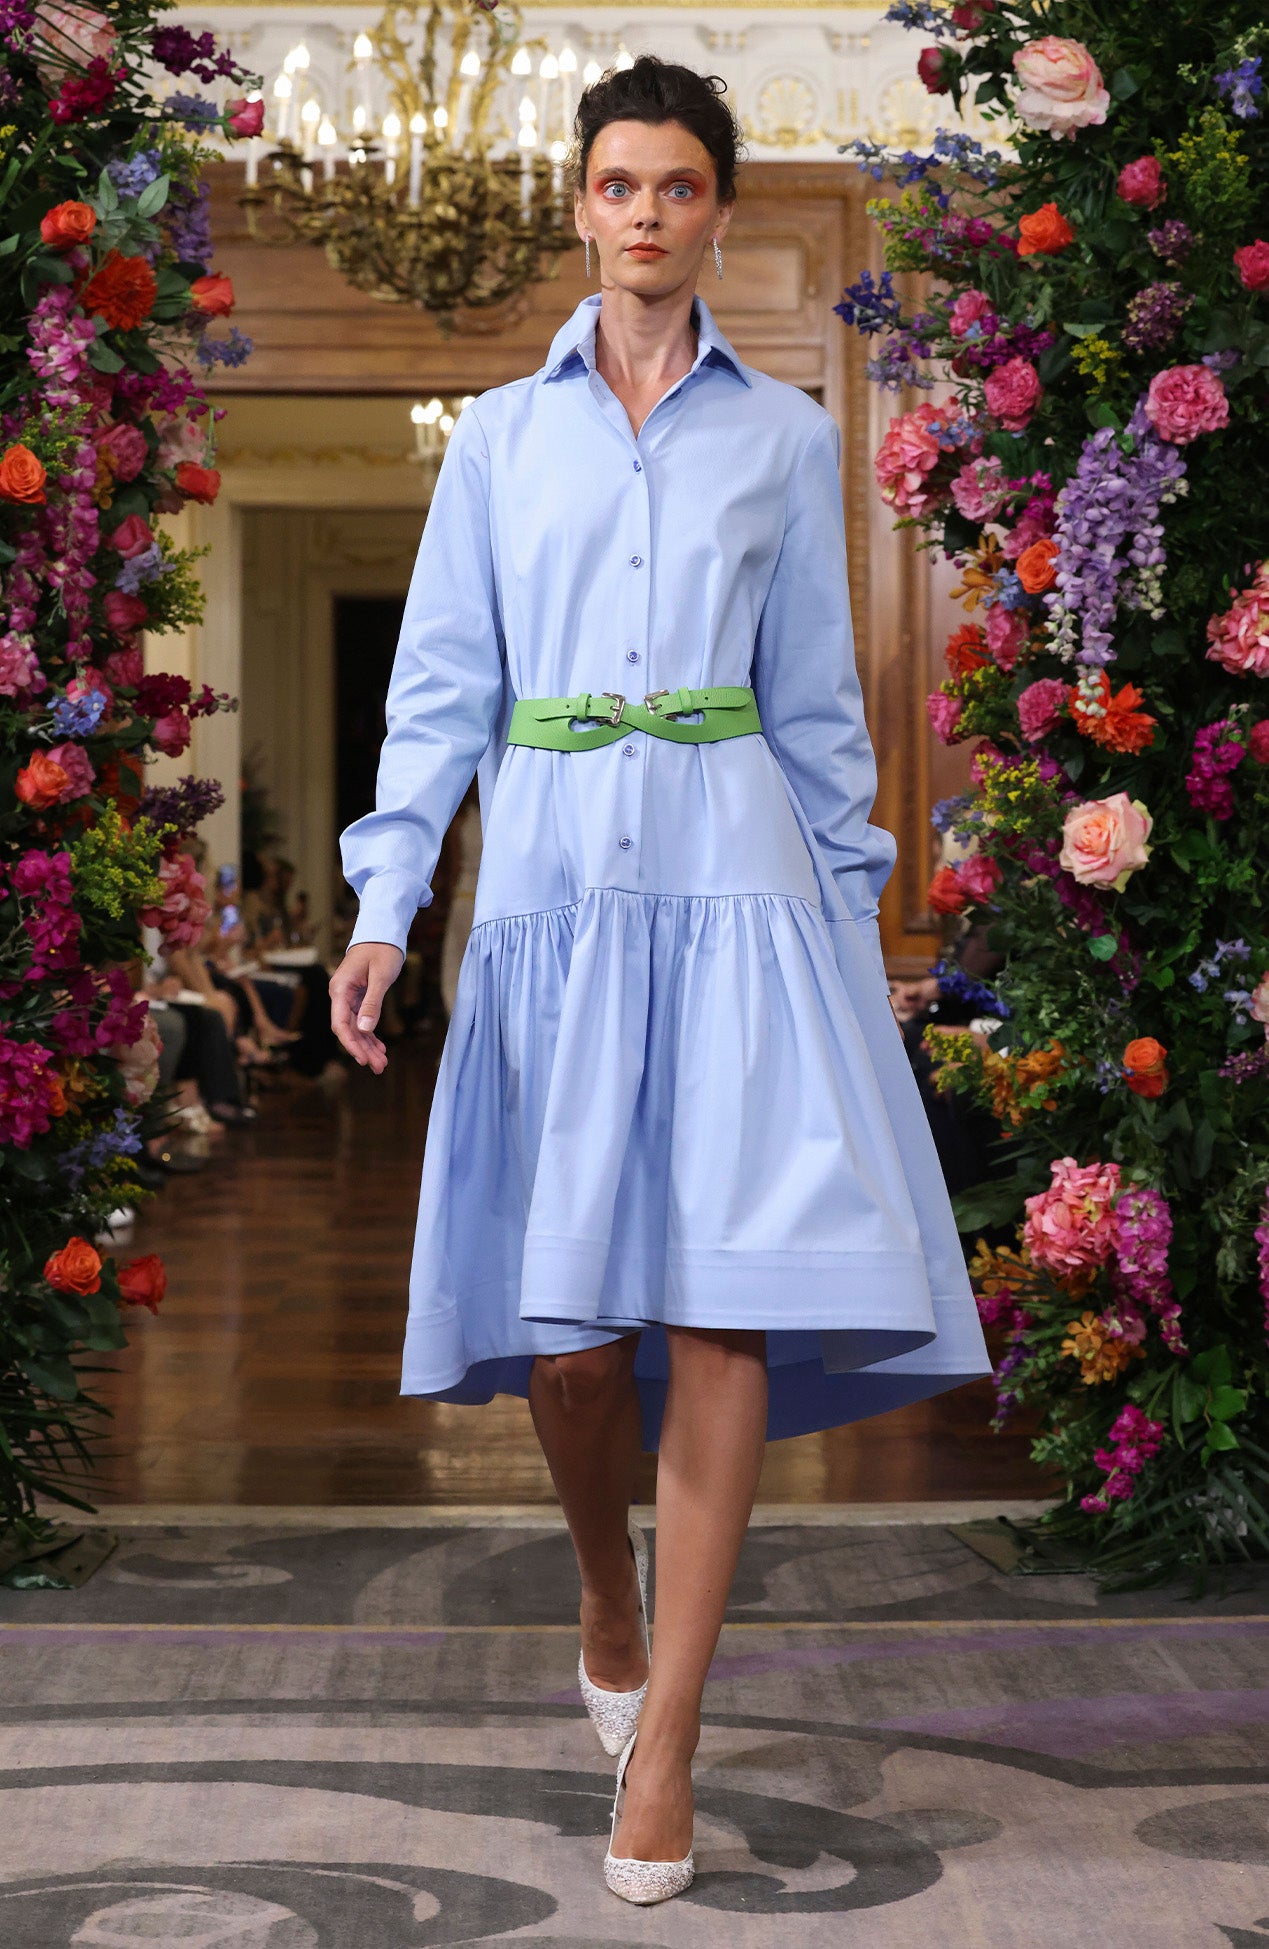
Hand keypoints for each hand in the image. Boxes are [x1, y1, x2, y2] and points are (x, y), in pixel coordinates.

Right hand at [329, 942, 403, 1072]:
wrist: (381, 932)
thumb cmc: (381, 950)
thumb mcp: (380, 976)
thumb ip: (372, 1003)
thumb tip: (365, 1029)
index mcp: (340, 989)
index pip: (341, 1024)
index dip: (351, 1044)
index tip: (363, 1059)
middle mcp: (340, 995)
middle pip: (348, 1029)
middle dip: (363, 1049)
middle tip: (379, 1067)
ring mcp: (348, 996)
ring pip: (356, 1028)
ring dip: (368, 1045)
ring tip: (382, 1063)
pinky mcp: (357, 997)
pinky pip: (362, 1020)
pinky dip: (370, 1034)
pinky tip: (379, 1048)